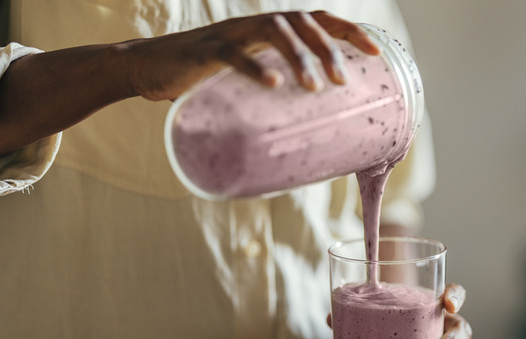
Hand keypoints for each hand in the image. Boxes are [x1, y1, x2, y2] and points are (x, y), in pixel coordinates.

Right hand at [123, 10, 380, 100]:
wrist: (149, 68)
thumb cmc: (205, 80)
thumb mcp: (248, 83)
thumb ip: (275, 95)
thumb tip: (310, 131)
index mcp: (270, 31)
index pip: (317, 20)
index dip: (349, 31)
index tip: (376, 53)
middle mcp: (255, 24)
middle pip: (302, 22)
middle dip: (329, 49)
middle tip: (342, 83)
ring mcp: (230, 33)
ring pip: (274, 31)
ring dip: (300, 57)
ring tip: (315, 88)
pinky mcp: (206, 50)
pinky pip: (234, 53)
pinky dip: (255, 67)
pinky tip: (274, 84)